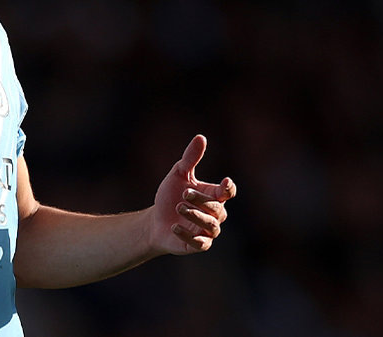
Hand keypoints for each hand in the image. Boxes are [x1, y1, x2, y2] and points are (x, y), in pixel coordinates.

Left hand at [149, 134, 235, 254]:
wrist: (155, 221)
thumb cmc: (170, 196)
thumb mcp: (178, 174)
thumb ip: (190, 158)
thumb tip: (201, 137)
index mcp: (213, 195)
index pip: (228, 192)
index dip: (228, 188)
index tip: (224, 183)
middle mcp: (215, 214)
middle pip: (217, 208)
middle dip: (201, 201)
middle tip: (184, 194)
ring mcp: (207, 231)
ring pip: (212, 226)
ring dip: (196, 216)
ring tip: (178, 207)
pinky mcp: (198, 245)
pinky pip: (200, 243)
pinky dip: (188, 235)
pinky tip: (175, 227)